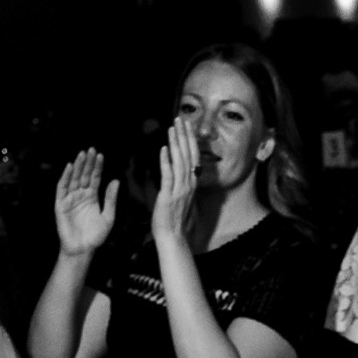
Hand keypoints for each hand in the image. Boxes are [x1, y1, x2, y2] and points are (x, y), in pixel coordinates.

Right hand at [53, 149, 119, 256]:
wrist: (82, 249)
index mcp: (92, 197)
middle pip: (84, 175)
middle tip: (91, 149)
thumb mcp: (108, 217)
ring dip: (77, 166)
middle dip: (87, 162)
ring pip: (73, 178)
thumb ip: (111, 199)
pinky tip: (69, 167)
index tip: (100, 155)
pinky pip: (62, 188)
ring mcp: (70, 198)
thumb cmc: (95, 236)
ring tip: (82, 154)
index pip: (95, 178)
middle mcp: (81, 195)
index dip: (97, 167)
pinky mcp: (61, 204)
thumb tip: (116, 180)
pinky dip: (65, 177)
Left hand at [150, 122, 198, 242]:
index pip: (193, 157)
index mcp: (191, 185)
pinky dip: (166, 161)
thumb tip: (175, 174)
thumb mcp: (180, 200)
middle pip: (188, 155)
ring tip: (172, 127)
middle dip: (185, 136)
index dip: (190, 141)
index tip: (187, 127)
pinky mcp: (169, 196)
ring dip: (176, 143)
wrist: (173, 238)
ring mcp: (180, 190)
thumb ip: (179, 185)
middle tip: (181, 119)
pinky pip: (168, 175)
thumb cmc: (175, 222)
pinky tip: (164, 148)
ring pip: (180, 161)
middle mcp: (188, 185)